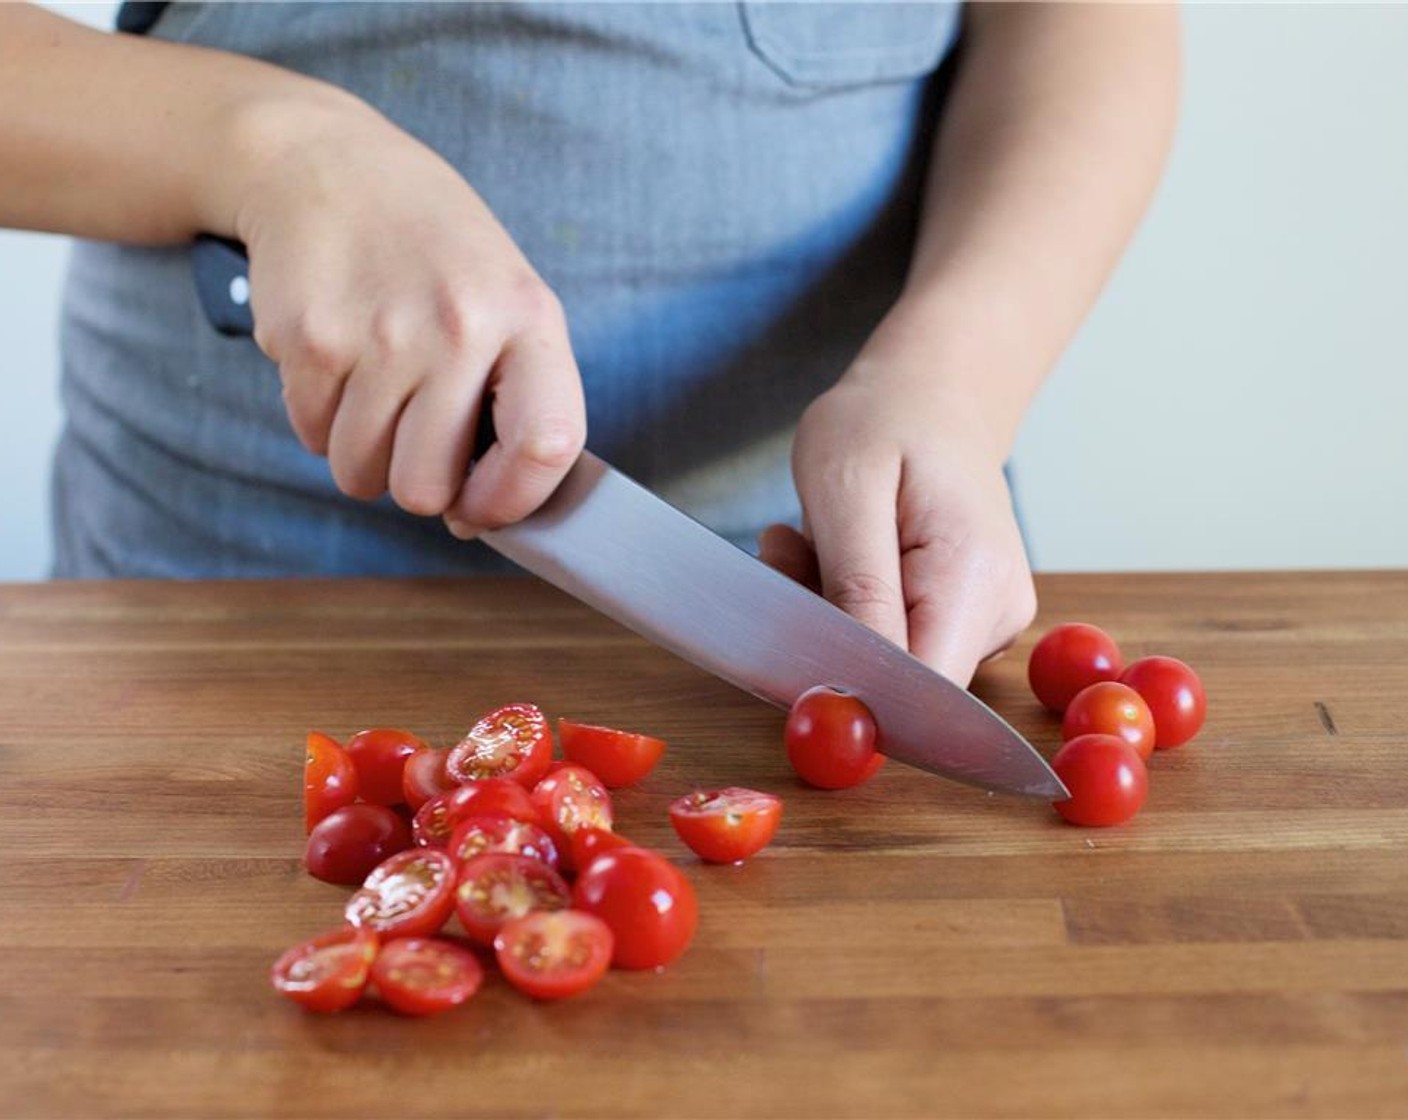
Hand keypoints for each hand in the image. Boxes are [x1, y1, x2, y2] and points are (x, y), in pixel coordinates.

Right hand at [229, 95, 584, 534]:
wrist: (324, 163)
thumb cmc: (430, 246)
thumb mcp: (505, 295)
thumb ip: (515, 397)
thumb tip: (481, 514)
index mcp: (527, 318)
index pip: (547, 446)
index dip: (512, 500)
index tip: (483, 508)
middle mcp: (459, 328)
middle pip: (427, 488)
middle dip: (417, 482)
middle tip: (414, 434)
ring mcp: (381, 336)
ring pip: (361, 475)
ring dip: (363, 453)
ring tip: (375, 387)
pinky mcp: (310, 339)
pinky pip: (312, 438)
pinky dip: (320, 419)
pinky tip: (338, 360)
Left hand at [760, 366, 1035, 686]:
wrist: (931, 394)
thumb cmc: (886, 421)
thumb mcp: (847, 490)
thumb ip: (857, 591)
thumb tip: (857, 686)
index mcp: (975, 578)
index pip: (918, 689)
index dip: (850, 684)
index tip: (791, 633)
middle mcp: (998, 610)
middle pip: (898, 680)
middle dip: (827, 634)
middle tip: (785, 555)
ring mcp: (989, 618)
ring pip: (886, 662)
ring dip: (829, 614)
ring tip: (810, 540)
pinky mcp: (967, 618)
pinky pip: (893, 640)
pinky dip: (848, 606)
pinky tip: (836, 553)